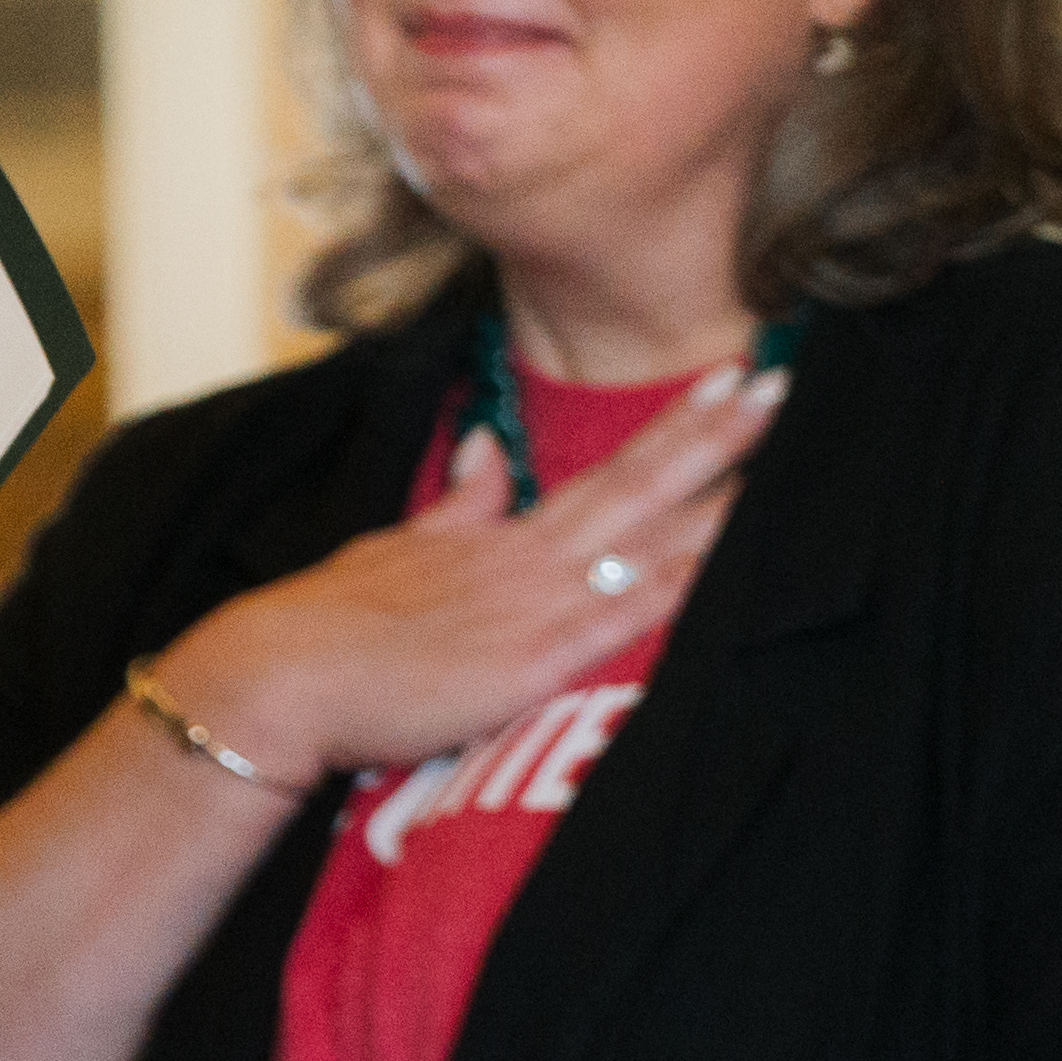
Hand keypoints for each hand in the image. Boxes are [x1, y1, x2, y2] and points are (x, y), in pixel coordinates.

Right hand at [155, 362, 778, 784]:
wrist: (279, 677)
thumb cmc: (328, 626)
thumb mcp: (397, 548)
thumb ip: (461, 504)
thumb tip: (492, 448)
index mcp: (503, 539)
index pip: (610, 475)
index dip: (675, 431)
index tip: (731, 383)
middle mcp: (528, 561)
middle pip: (638, 487)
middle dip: (713, 438)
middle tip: (782, 383)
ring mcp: (532, 609)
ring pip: (645, 546)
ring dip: (716, 505)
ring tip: (779, 461)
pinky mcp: (528, 665)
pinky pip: (619, 623)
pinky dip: (676, 591)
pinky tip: (728, 568)